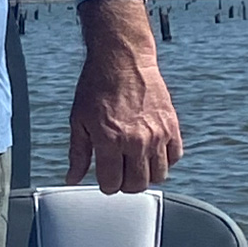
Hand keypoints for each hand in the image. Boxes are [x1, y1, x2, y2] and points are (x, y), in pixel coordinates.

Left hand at [66, 0, 183, 193]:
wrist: (122, 60)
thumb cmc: (96, 87)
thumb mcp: (78, 120)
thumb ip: (78, 153)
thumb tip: (73, 178)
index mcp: (109, 140)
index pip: (112, 183)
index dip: (106, 186)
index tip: (105, 181)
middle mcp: (136, 140)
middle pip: (137, 184)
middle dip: (125, 185)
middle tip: (119, 176)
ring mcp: (157, 134)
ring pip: (159, 175)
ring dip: (146, 175)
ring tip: (135, 166)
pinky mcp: (172, 126)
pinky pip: (175, 157)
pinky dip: (164, 161)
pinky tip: (151, 153)